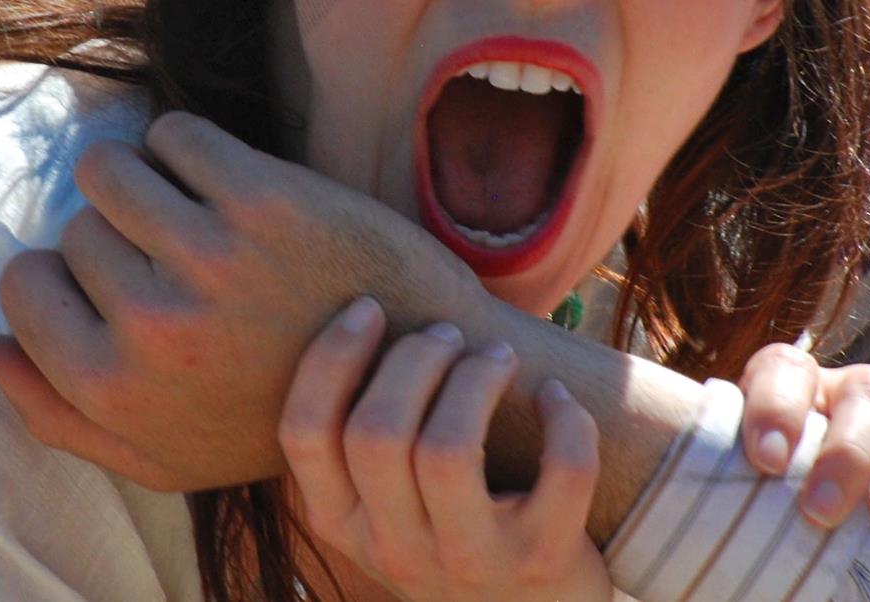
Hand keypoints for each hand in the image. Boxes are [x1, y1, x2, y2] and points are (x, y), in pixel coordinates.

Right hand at [0, 111, 485, 491]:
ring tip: (184, 206)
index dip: (65, 277)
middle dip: (114, 234)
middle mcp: (152, 323)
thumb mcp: (159, 453)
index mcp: (113, 387)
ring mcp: (210, 254)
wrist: (402, 364)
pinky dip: (183, 142)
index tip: (117, 284)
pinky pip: (173, 131)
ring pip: (109, 168)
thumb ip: (58, 413)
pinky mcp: (264, 197)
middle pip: (74, 227)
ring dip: (139, 176)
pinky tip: (217, 176)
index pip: (24, 283)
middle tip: (175, 257)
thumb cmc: (270, 410)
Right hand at [282, 302, 610, 601]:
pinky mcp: (541, 560)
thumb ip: (369, 437)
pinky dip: (564, 421)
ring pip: (447, 451)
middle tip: (448, 333)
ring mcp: (468, 562)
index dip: (331, 357)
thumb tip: (371, 310)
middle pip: (377, 433)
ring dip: (476, 379)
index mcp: (343, 523)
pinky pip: (559, 476)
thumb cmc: (455, 531)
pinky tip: (556, 397)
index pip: (304, 434)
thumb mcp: (390, 505)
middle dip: (415, 359)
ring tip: (498, 356)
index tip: (369, 307)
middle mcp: (393, 550)